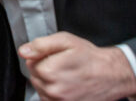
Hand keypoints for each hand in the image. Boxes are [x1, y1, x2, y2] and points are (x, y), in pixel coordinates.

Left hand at [18, 32, 135, 100]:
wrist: (111, 75)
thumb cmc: (90, 57)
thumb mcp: (66, 41)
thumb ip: (41, 45)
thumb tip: (24, 51)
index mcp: (50, 71)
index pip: (30, 63)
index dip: (41, 57)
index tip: (54, 56)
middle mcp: (53, 90)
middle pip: (35, 77)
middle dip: (44, 69)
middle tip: (62, 64)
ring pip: (41, 89)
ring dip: (49, 82)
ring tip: (66, 75)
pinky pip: (49, 100)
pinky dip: (54, 93)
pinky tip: (66, 86)